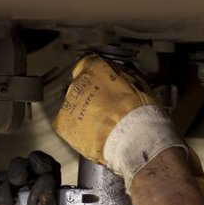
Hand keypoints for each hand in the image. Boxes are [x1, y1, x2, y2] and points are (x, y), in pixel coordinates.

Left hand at [52, 54, 203, 195]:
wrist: (134, 140)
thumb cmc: (140, 112)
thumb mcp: (137, 83)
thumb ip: (122, 74)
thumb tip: (118, 71)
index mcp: (94, 69)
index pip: (86, 65)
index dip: (95, 76)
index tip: (100, 84)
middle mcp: (77, 83)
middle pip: (79, 86)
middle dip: (89, 96)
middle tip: (106, 109)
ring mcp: (68, 104)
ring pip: (73, 106)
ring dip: (83, 113)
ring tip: (101, 125)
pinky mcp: (63, 125)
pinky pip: (66, 124)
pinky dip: (76, 129)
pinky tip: (92, 134)